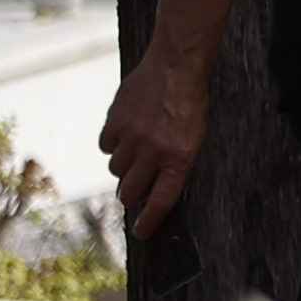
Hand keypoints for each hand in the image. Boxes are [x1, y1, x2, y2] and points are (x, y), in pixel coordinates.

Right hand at [99, 50, 210, 226]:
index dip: (150, 221)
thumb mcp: (195, 137)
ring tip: (135, 155)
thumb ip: (174, 161)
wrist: (176, 66)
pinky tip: (124, 135)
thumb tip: (153, 187)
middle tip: (132, 194)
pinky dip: (113, 145)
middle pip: (132, 190)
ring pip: (116, 169)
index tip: (142, 233)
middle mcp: (154, 151)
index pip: (161, 200)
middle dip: (131, 196)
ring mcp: (132, 136)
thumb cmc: (191, 103)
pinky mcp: (115, 122)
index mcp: (180, 157)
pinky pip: (106, 146)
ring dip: (123, 169)